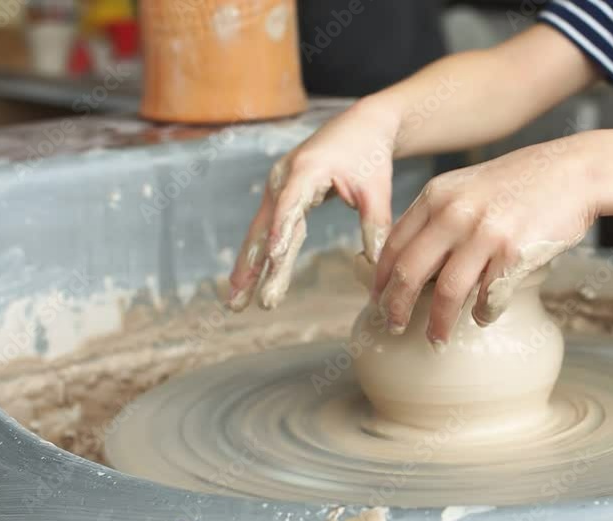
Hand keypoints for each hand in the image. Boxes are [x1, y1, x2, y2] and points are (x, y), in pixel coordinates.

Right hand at [227, 100, 399, 310]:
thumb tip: (377, 267)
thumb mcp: (377, 190)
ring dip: (247, 268)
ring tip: (235, 303)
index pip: (291, 203)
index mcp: (307, 168)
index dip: (282, 230)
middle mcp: (284, 177)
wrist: (362, 125)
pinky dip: (259, 257)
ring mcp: (279, 187)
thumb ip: (375, 226)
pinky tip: (246, 284)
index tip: (274, 259)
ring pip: (261, 233)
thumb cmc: (370, 154)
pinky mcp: (281, 196)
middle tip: (242, 301)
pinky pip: (268, 230)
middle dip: (253, 266)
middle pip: (266, 226)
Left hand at [373, 135, 598, 345]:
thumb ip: (441, 214)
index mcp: (437, 196)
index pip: (394, 244)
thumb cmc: (522, 183)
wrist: (573, 172)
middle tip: (394, 327)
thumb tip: (414, 259)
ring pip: (447, 293)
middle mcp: (455, 213)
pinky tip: (484, 317)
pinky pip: (489, 297)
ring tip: (436, 340)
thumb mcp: (469, 186)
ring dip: (438, 323)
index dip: (382, 278)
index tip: (379, 299)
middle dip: (397, 308)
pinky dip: (484, 314)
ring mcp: (484, 233)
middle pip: (410, 273)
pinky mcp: (514, 253)